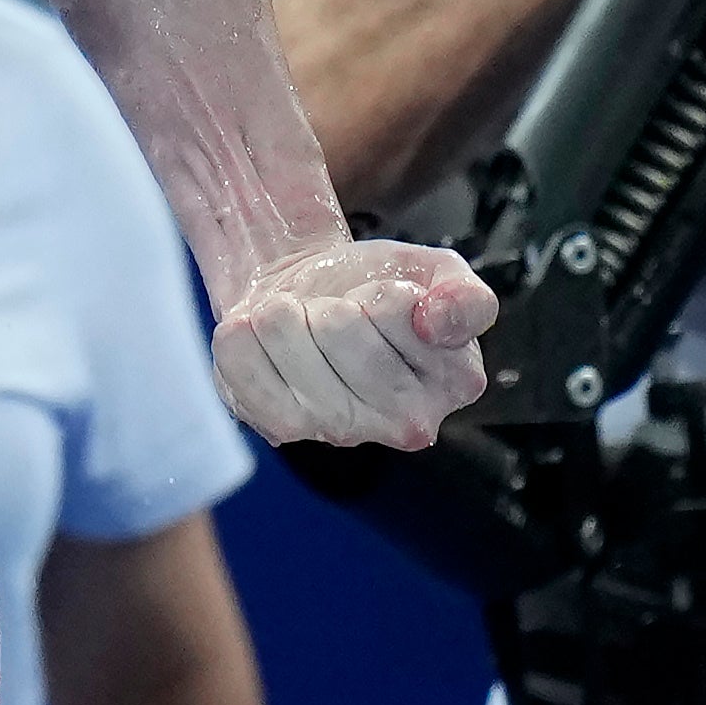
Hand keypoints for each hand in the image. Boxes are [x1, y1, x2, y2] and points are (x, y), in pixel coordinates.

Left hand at [210, 233, 495, 448]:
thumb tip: (437, 319)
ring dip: (285, 310)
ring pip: (287, 334)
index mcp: (456, 382)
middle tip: (339, 311)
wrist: (315, 295)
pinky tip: (265, 339)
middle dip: (332, 300)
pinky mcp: (280, 426)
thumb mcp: (439, 273)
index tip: (388, 299)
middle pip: (338, 326)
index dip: (384, 289)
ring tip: (302, 322)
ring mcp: (340, 431)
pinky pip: (240, 359)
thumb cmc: (380, 286)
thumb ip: (466, 296)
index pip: (397, 309)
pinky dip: (242, 332)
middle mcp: (406, 422)